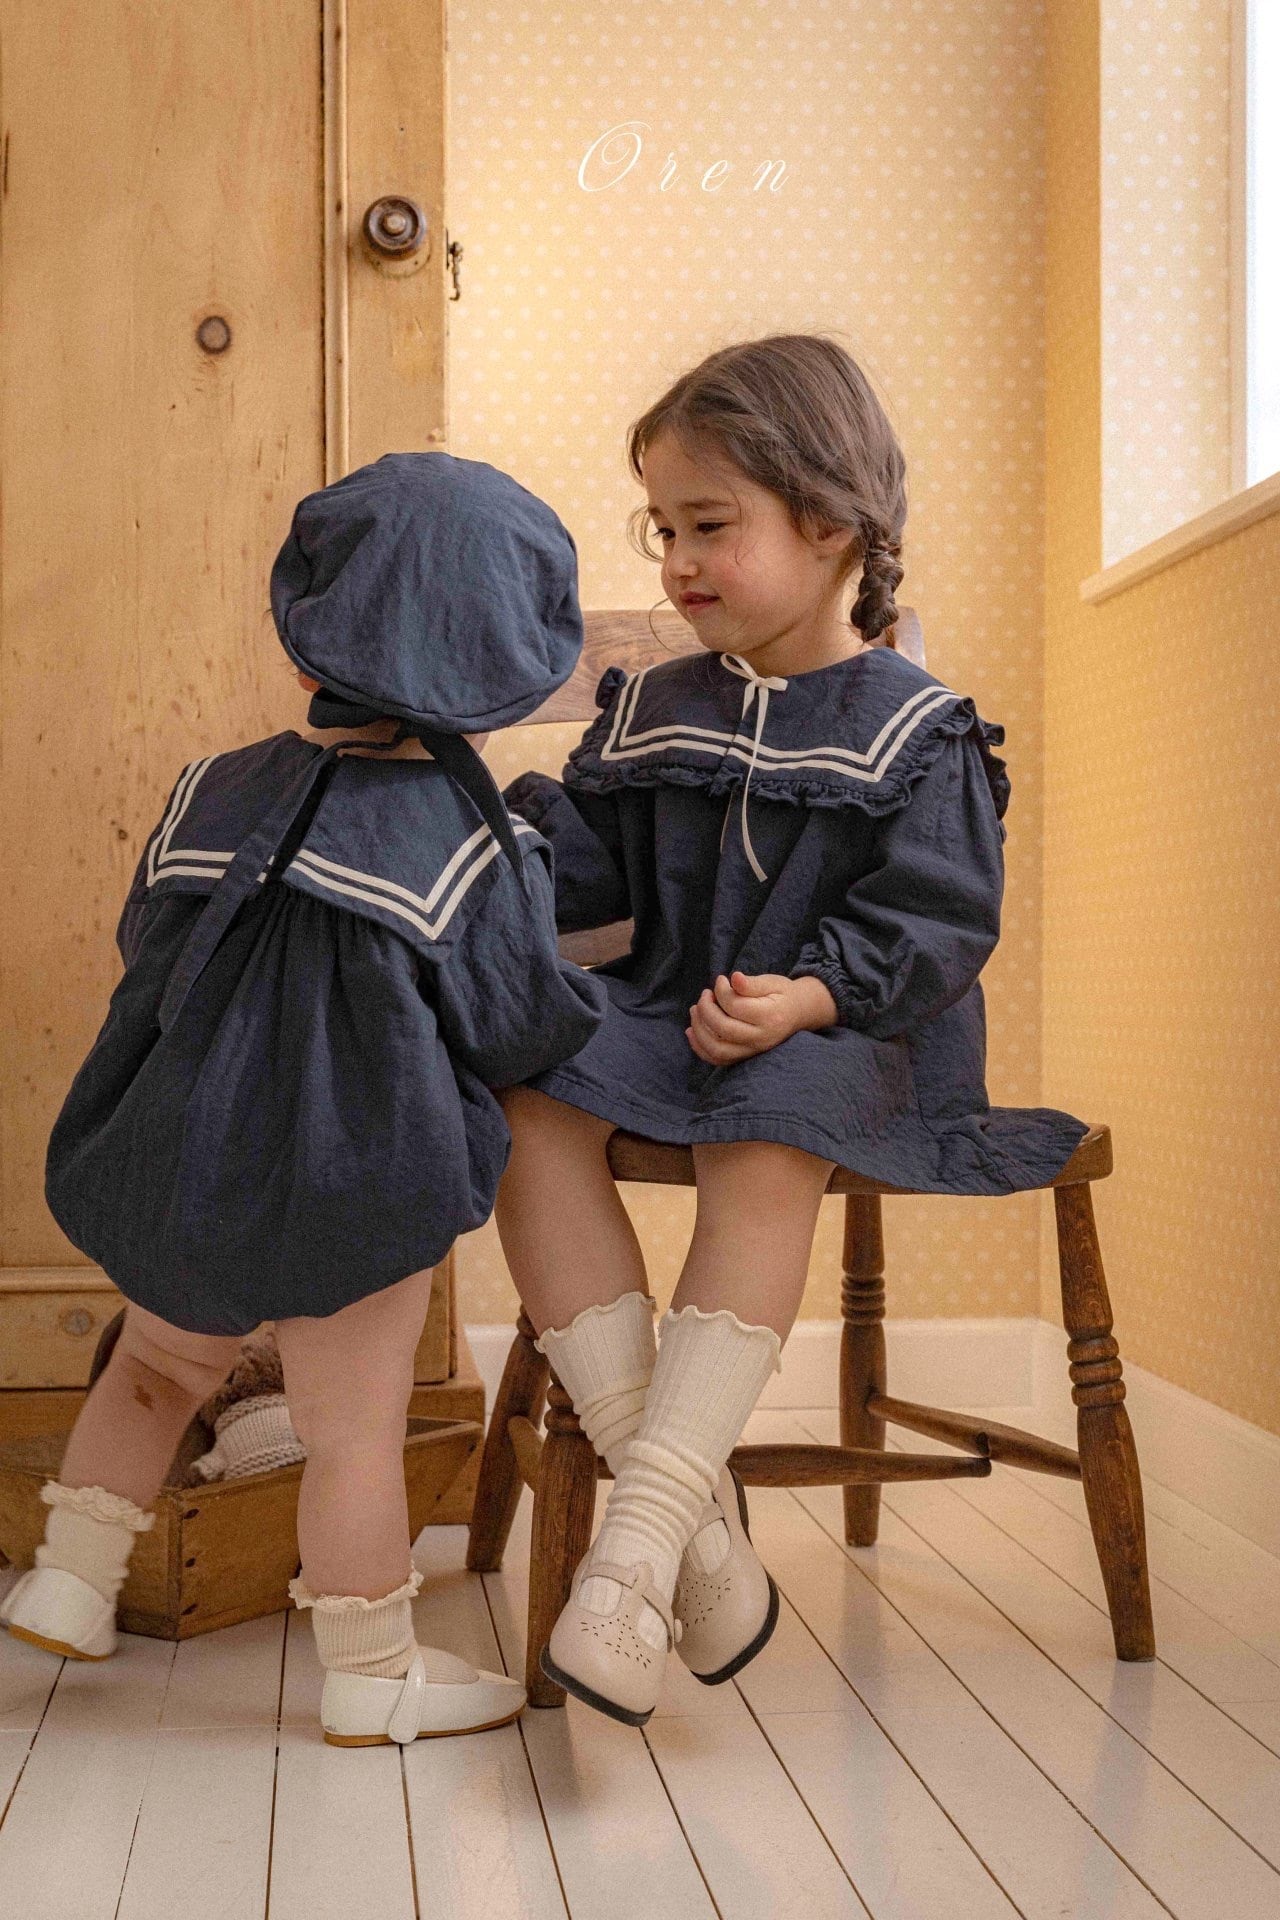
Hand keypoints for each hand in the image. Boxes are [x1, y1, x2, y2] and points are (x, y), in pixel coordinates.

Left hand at [685, 970, 838, 1065]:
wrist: (797, 1014)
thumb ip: (752, 983)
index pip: (735, 1007)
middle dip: (706, 1010)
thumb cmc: (782, 995)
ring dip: (699, 1030)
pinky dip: (700, 1048)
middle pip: (723, 1029)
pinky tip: (691, 1031)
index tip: (720, 980)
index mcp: (769, 1016)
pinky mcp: (744, 1057)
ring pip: (718, 1049)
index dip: (721, 991)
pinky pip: (718, 1060)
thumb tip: (734, 979)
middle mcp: (761, 1038)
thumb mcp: (772, 982)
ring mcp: (752, 1050)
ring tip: (695, 1010)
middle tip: (705, 995)